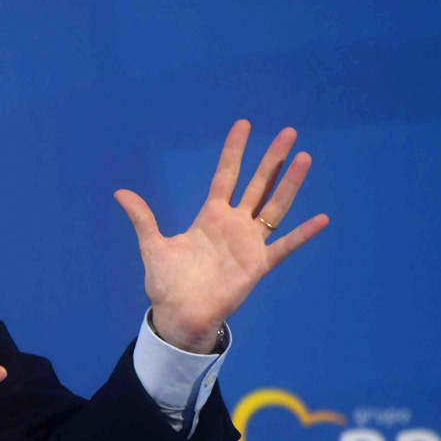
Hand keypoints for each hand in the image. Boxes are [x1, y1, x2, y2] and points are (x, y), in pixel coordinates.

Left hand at [113, 121, 329, 351]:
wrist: (179, 315)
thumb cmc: (167, 282)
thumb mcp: (153, 246)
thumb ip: (142, 218)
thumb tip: (120, 193)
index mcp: (210, 217)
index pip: (225, 176)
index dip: (234, 152)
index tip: (243, 125)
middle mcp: (234, 225)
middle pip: (257, 184)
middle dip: (272, 159)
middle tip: (288, 132)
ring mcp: (249, 243)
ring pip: (274, 207)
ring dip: (290, 184)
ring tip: (304, 158)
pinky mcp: (258, 265)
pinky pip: (284, 246)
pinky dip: (302, 234)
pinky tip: (321, 219)